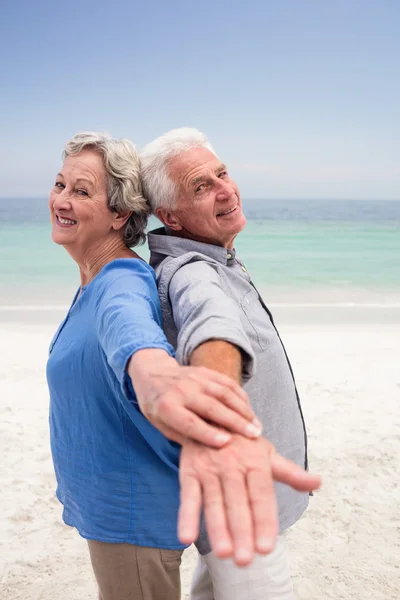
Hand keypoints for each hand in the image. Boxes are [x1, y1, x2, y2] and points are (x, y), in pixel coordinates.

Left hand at [128, 349, 261, 446]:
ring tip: (256, 425)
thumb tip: (209, 450)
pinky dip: (241, 397)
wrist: (152, 373)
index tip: (227, 443)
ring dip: (243, 410)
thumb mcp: (161, 425)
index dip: (208, 433)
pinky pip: (227, 383)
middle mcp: (182, 390)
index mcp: (166, 407)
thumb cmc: (157, 407)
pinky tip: (249, 410)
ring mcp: (195, 378)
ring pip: (224, 393)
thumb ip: (183, 436)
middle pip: (212, 407)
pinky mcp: (206, 372)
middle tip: (254, 435)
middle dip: (235, 422)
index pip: (190, 422)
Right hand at [178, 435, 320, 565]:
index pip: (261, 496)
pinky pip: (188, 495)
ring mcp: (209, 468)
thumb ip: (290, 472)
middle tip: (245, 560)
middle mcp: (232, 464)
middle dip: (241, 531)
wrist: (211, 416)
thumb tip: (318, 482)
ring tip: (224, 553)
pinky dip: (186, 516)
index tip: (266, 548)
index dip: (264, 522)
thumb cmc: (243, 442)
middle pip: (238, 502)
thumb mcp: (267, 453)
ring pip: (214, 502)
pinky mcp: (189, 470)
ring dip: (218, 528)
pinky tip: (186, 536)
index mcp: (255, 461)